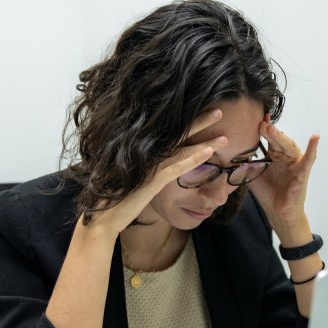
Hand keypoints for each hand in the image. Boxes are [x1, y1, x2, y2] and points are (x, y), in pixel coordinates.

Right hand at [83, 109, 227, 235]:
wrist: (103, 216)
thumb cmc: (118, 198)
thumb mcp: (135, 180)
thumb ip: (148, 169)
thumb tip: (158, 165)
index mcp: (145, 153)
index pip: (171, 133)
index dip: (188, 122)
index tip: (204, 112)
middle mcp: (148, 154)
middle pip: (178, 134)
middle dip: (200, 121)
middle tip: (219, 110)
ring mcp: (150, 166)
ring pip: (182, 149)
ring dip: (205, 141)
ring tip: (224, 136)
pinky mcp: (152, 180)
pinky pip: (177, 167)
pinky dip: (194, 158)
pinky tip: (209, 152)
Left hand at [248, 115, 319, 234]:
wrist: (277, 212)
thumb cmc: (267, 193)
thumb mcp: (252, 175)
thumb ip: (244, 163)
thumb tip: (231, 151)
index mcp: (274, 155)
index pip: (268, 138)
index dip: (263, 128)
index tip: (254, 118)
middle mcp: (285, 156)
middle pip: (277, 140)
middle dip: (269, 131)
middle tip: (260, 123)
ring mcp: (295, 163)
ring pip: (289, 146)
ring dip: (281, 137)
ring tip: (271, 128)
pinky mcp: (303, 173)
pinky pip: (309, 159)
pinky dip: (313, 148)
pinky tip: (315, 137)